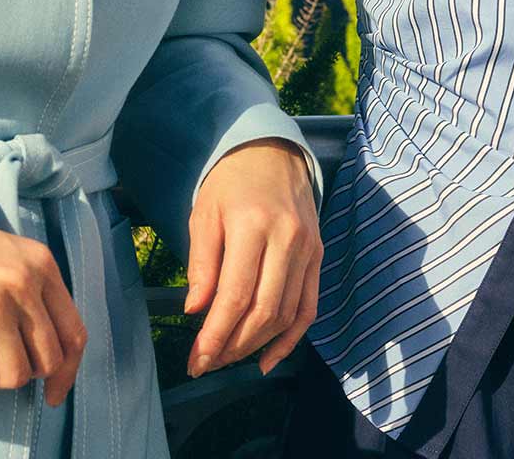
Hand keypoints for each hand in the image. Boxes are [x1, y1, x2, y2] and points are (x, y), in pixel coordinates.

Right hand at [0, 218, 87, 405]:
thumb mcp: (16, 257)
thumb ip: (40, 294)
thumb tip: (56, 355)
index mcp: (42, 265)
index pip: (73, 333)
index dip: (67, 372)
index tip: (54, 393)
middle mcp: (22, 284)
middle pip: (47, 361)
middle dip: (25, 371)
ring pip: (14, 376)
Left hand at [183, 137, 321, 376]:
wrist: (272, 151)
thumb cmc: (231, 181)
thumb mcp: (205, 213)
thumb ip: (201, 263)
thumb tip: (195, 310)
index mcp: (252, 224)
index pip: (235, 295)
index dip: (215, 335)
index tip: (196, 359)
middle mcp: (286, 238)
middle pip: (263, 311)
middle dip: (233, 346)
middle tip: (207, 363)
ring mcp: (307, 248)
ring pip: (286, 314)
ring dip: (256, 345)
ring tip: (228, 357)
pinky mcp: (317, 255)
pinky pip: (308, 307)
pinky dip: (291, 339)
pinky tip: (268, 358)